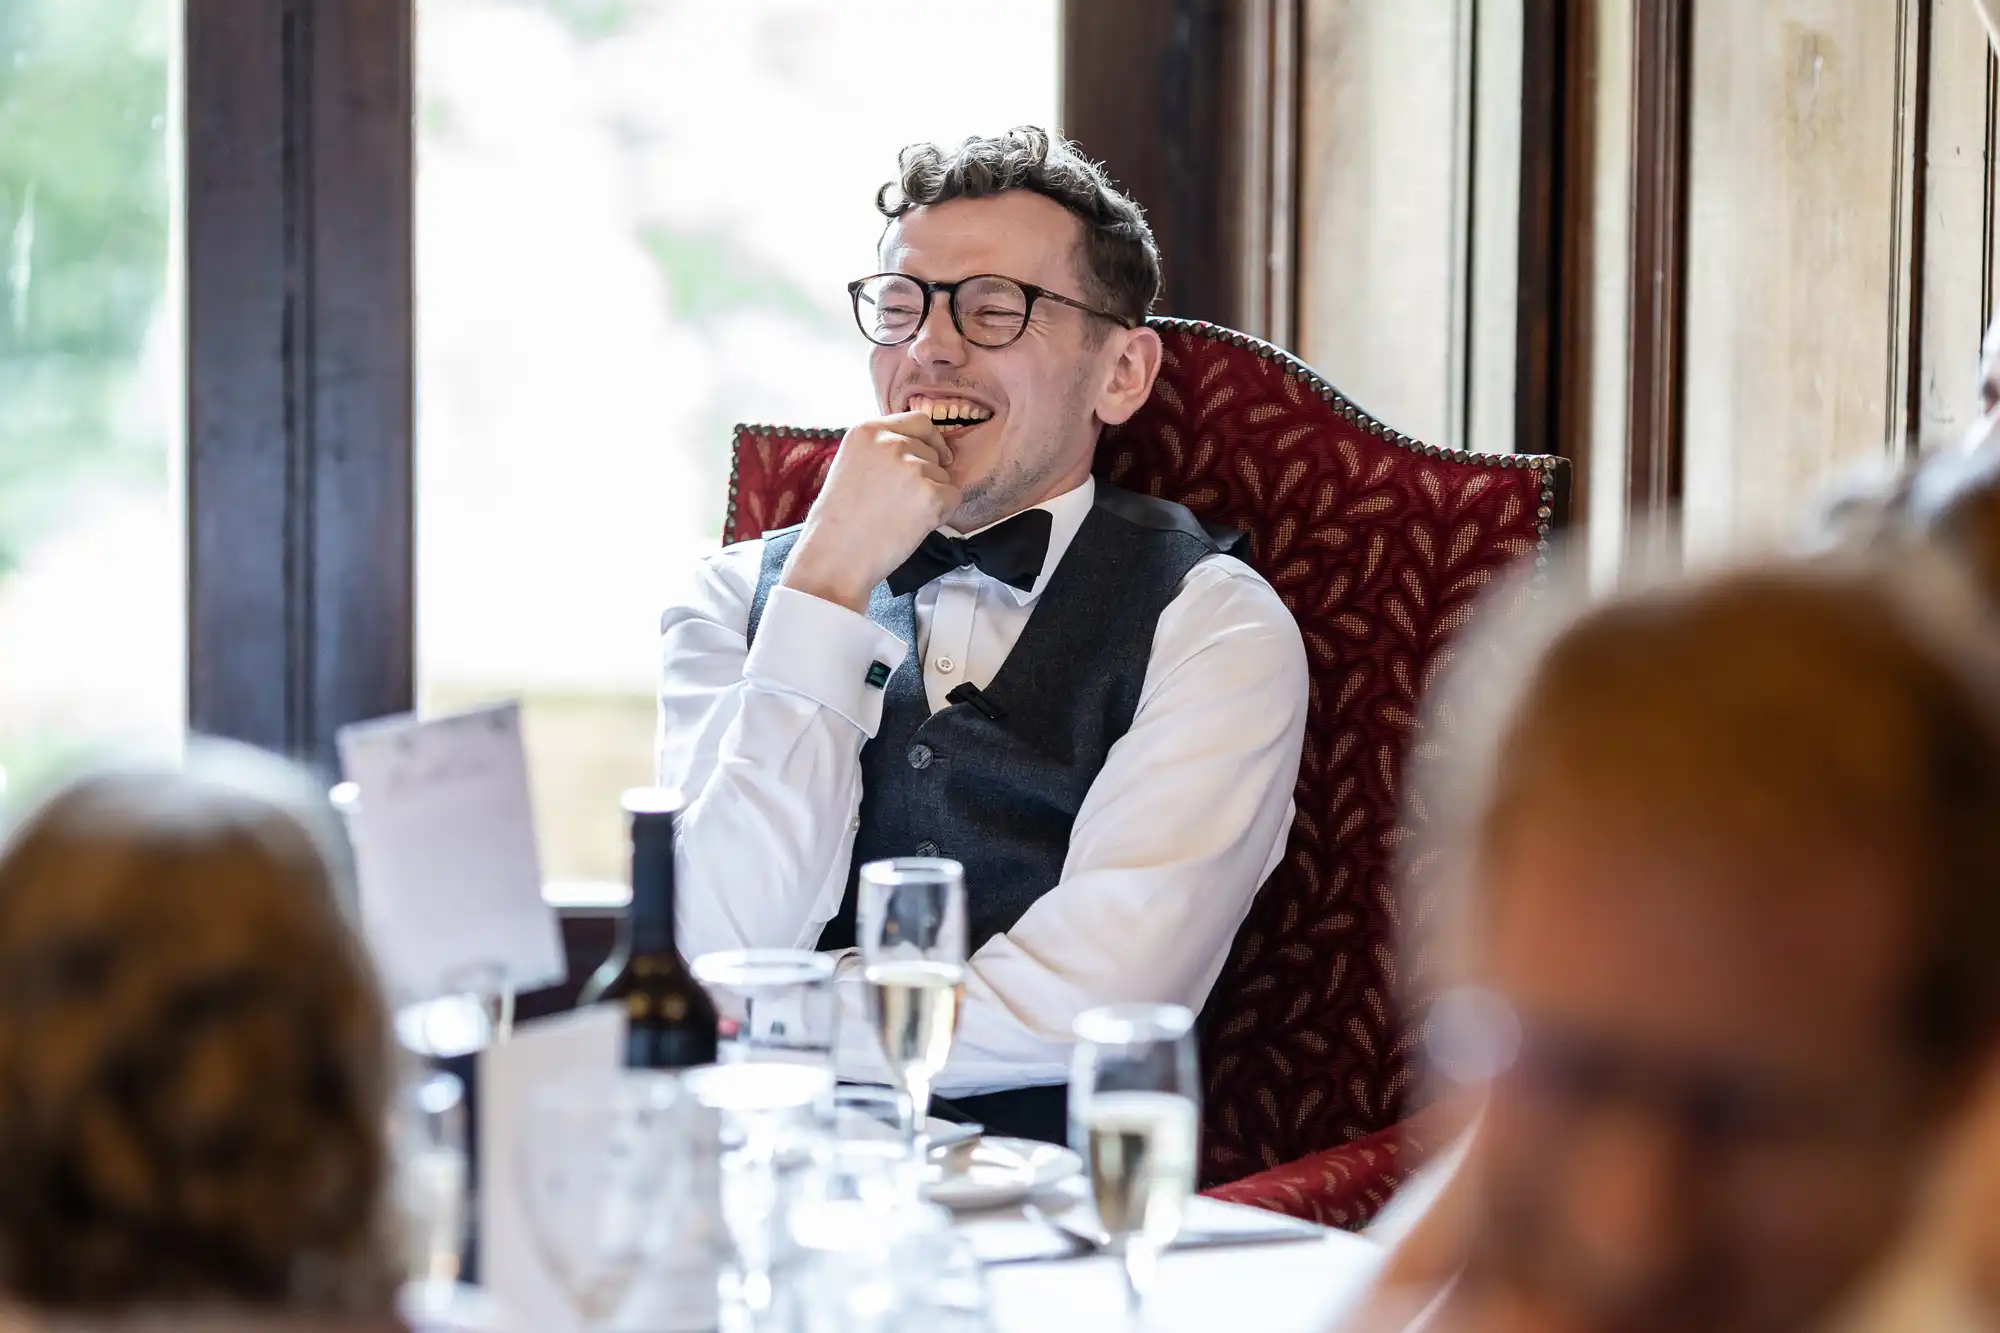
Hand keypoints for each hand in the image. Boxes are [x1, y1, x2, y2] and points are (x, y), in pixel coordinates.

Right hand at [780, 411, 959, 612]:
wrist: (834, 558)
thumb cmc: (838, 522)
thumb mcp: (851, 465)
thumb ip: (882, 451)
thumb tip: (920, 449)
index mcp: (868, 430)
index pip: (919, 421)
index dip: (930, 441)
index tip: (935, 456)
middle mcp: (892, 441)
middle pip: (933, 451)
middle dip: (927, 474)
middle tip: (900, 503)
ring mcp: (913, 467)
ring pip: (944, 477)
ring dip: (931, 497)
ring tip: (898, 517)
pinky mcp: (931, 495)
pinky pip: (953, 498)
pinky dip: (941, 514)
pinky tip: (912, 526)